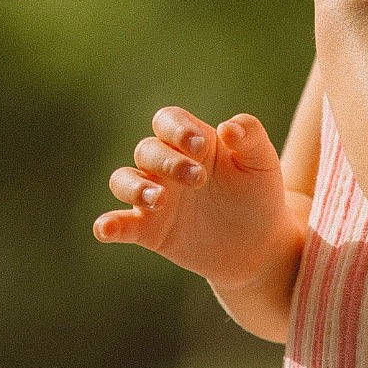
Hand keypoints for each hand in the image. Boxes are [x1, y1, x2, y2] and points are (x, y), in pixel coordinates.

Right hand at [93, 106, 295, 289]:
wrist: (259, 246)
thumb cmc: (259, 194)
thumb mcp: (262, 162)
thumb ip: (249, 137)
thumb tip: (227, 127)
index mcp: (192, 142)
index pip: (168, 121)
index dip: (178, 128)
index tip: (201, 145)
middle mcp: (167, 165)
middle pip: (147, 150)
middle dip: (168, 161)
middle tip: (199, 179)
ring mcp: (155, 197)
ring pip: (123, 179)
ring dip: (134, 186)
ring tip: (159, 199)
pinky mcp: (149, 230)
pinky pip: (121, 224)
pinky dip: (108, 225)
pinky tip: (104, 230)